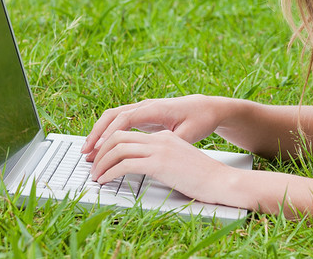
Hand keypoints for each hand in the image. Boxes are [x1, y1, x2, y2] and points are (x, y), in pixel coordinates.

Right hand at [80, 95, 224, 161]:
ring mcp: (142, 110)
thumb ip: (172, 141)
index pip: (127, 118)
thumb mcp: (190, 133)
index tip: (100, 146)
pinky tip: (100, 147)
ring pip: (113, 117)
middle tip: (85, 151)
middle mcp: (146, 106)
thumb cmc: (199, 119)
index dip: (112, 132)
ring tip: (87, 151)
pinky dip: (107, 132)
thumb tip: (157, 152)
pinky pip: (118, 122)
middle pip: (113, 115)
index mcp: (156, 109)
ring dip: (99, 133)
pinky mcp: (142, 116)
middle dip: (97, 133)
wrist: (205, 108)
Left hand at [90, 129, 236, 204]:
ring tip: (96, 175)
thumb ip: (161, 158)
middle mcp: (160, 138)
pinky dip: (110, 172)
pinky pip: (125, 164)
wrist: (220, 180)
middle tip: (91, 164)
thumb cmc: (203, 175)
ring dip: (102, 162)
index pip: (128, 133)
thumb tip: (143, 167)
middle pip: (118, 136)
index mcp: (164, 136)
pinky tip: (106, 180)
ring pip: (117, 148)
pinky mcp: (159, 163)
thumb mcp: (179, 161)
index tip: (100, 156)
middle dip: (100, 150)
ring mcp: (159, 149)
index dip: (109, 143)